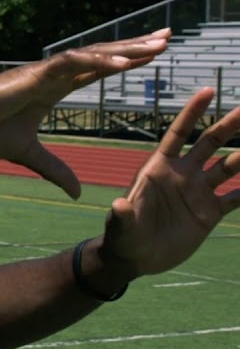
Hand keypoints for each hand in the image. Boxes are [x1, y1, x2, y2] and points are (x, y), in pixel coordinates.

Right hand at [0, 28, 169, 197]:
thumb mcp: (28, 155)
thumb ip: (54, 169)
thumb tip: (75, 192)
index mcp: (53, 89)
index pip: (97, 69)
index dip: (125, 60)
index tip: (154, 55)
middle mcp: (53, 75)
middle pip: (103, 56)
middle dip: (136, 46)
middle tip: (169, 36)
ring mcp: (44, 72)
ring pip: (93, 54)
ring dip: (127, 49)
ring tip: (158, 44)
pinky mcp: (33, 75)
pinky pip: (71, 64)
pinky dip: (98, 61)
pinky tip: (123, 61)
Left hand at [99, 88, 239, 275]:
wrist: (135, 257)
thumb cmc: (123, 237)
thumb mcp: (121, 226)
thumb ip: (122, 215)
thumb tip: (119, 206)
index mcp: (159, 168)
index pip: (179, 133)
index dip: (192, 113)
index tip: (208, 91)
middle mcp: (182, 175)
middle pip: (211, 143)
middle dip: (231, 124)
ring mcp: (198, 192)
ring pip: (230, 166)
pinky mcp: (209, 213)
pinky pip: (236, 197)